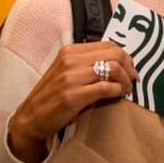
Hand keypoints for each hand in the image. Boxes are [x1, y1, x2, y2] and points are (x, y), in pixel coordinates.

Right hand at [8, 42, 138, 162]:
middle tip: (133, 80)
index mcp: (70, 51)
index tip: (130, 69)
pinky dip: (118, 91)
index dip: (125, 57)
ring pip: (114, 69)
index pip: (109, 45)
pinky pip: (106, 87)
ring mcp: (71, 78)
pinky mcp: (73, 96)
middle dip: (130, 68)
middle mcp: (70, 60)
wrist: (31, 117)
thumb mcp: (66, 71)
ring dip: (126, 81)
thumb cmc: (52, 96)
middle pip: (115, 54)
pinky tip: (118, 95)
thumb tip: (118, 62)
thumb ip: (86, 63)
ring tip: (126, 90)